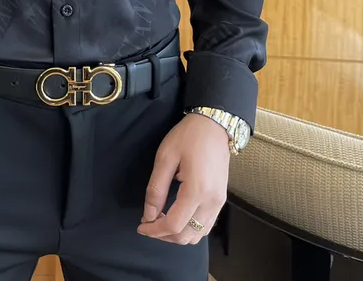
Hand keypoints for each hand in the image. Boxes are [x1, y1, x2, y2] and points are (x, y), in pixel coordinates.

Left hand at [137, 113, 229, 243]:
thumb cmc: (187, 137)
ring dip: (177, 234)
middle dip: (164, 235)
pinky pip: (205, 226)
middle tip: (148, 223)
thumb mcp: (165, 157)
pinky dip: (189, 228)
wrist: (214, 125)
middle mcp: (212, 202)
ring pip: (197, 235)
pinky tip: (176, 216)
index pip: (173, 224)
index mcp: (197, 191)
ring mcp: (219, 203)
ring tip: (160, 220)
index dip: (154, 230)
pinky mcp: (221, 200)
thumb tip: (149, 215)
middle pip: (186, 236)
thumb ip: (156, 189)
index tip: (140, 226)